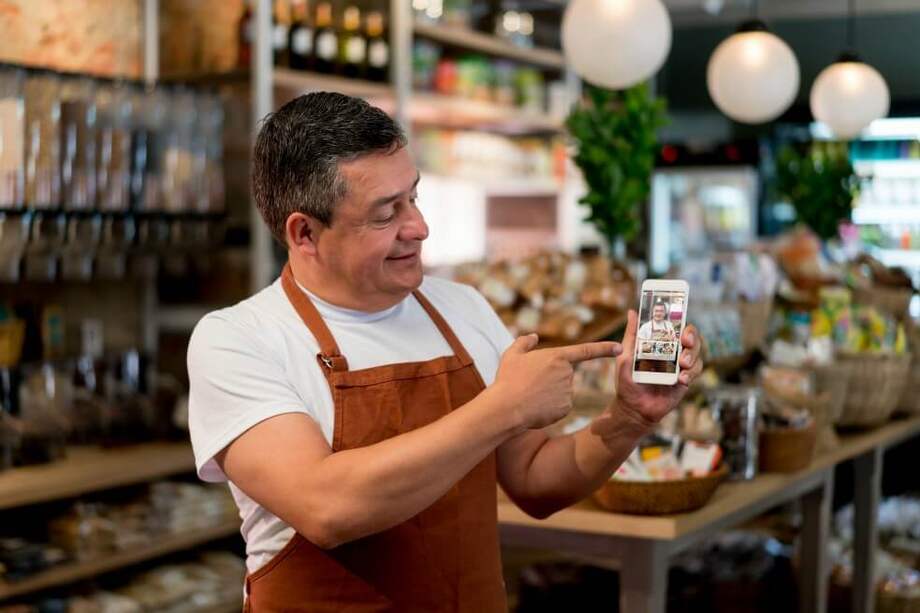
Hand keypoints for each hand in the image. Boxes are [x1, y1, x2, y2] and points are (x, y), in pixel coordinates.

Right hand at [493, 335, 621, 430]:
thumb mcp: (512, 355)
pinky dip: (550, 407)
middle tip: (530, 383)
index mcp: (557, 356)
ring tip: (530, 396)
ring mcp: (568, 391)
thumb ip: (524, 343)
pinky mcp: (566, 408)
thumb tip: (534, 337)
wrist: (507, 408)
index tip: (620, 348)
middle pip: (564, 374)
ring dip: (549, 393)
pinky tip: (536, 408)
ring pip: (562, 391)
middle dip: (551, 379)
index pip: (586, 351)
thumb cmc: (508, 379)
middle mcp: (567, 373)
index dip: (604, 348)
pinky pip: (560, 405)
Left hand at [591, 310, 702, 437]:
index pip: (676, 327)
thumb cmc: (627, 381)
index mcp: (660, 343)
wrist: (633, 408)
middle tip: (685, 342)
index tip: (680, 326)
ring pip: (697, 354)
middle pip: (692, 338)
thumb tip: (632, 312)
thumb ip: (631, 335)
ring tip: (682, 364)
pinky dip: (691, 373)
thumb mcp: (625, 356)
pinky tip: (681, 379)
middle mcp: (672, 352)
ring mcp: (680, 366)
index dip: (682, 323)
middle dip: (692, 338)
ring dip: (692, 356)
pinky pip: (695, 372)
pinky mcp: (685, 380)